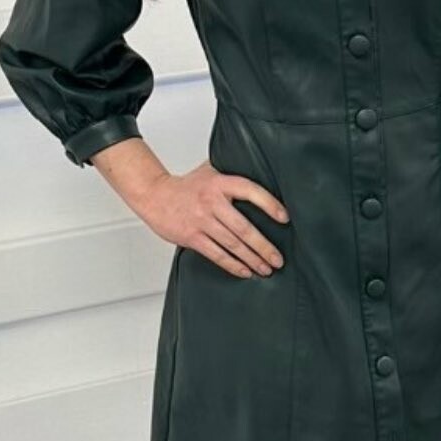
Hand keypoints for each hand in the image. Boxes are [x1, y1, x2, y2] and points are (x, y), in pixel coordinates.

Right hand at [135, 161, 288, 277]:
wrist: (154, 195)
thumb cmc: (186, 186)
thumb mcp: (210, 171)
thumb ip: (232, 171)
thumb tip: (260, 169)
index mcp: (220, 182)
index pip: (250, 191)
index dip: (269, 204)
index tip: (285, 218)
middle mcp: (211, 202)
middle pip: (243, 228)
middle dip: (264, 246)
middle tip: (278, 258)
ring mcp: (201, 221)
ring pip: (232, 244)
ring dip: (252, 259)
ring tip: (266, 268)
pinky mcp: (191, 237)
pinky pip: (216, 254)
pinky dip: (232, 265)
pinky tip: (245, 271)